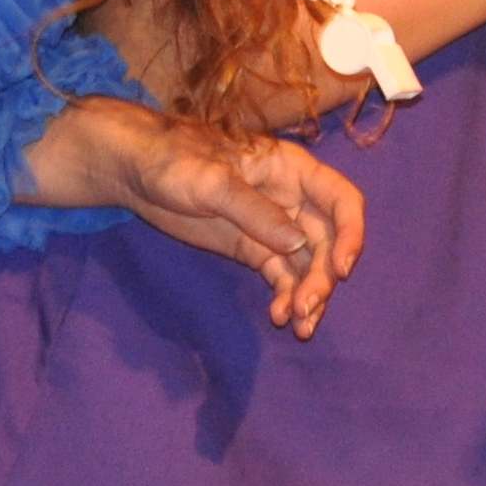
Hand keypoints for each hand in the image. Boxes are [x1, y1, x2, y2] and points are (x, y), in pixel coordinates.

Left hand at [28, 99, 366, 334]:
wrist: (134, 171)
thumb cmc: (174, 160)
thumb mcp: (212, 181)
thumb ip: (255, 210)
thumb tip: (297, 243)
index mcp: (292, 169)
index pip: (341, 200)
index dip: (350, 234)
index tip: (341, 270)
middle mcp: (293, 198)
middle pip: (326, 242)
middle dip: (323, 277)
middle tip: (305, 309)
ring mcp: (274, 226)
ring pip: (307, 265)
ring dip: (309, 295)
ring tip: (298, 325)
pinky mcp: (253, 249)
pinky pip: (281, 275)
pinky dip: (285, 296)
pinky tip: (278, 315)